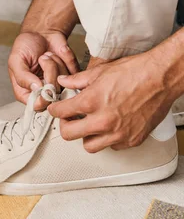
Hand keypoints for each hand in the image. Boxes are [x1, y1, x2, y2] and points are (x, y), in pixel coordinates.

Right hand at [8, 31, 78, 108]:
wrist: (41, 32)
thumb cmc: (26, 46)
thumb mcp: (16, 60)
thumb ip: (22, 77)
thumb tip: (36, 89)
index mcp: (26, 93)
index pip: (37, 106)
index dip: (43, 98)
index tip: (43, 85)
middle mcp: (43, 92)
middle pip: (54, 94)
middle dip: (49, 72)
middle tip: (42, 58)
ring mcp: (58, 84)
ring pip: (64, 82)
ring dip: (55, 63)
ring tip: (46, 55)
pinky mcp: (71, 75)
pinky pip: (74, 72)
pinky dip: (65, 59)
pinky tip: (56, 54)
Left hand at [48, 53, 174, 151]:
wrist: (163, 77)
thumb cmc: (136, 72)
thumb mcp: (101, 72)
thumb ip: (77, 80)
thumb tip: (63, 82)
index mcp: (91, 102)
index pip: (59, 113)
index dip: (54, 109)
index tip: (56, 109)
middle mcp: (103, 121)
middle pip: (68, 135)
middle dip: (66, 125)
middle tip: (69, 119)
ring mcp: (118, 133)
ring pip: (89, 146)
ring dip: (86, 136)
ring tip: (90, 125)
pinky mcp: (132, 140)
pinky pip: (112, 146)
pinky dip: (108, 139)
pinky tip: (110, 127)